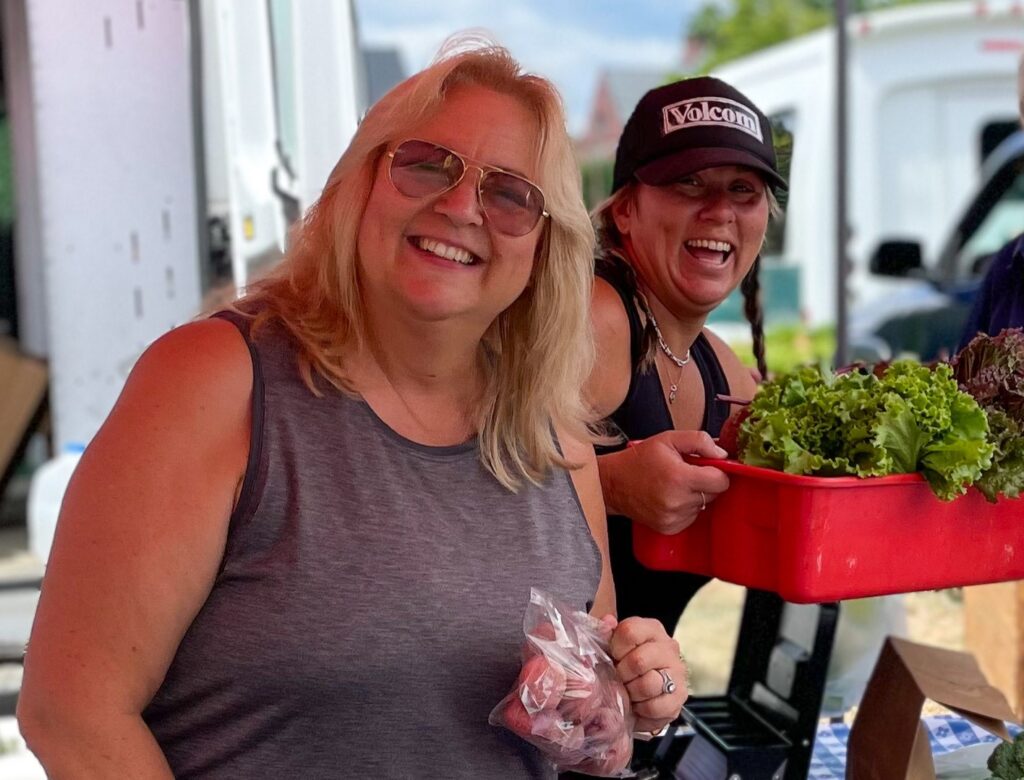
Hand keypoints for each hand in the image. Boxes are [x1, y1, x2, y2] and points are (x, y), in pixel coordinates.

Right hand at [600, 430, 728, 533]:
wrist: (613, 483)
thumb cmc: (640, 460)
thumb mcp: (668, 439)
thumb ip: (699, 441)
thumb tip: (723, 454)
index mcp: (680, 477)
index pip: (721, 481)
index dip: (717, 472)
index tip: (707, 467)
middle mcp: (678, 501)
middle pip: (714, 494)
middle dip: (705, 482)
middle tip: (686, 473)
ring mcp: (673, 517)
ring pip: (703, 506)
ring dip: (694, 495)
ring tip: (674, 485)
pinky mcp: (669, 528)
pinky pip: (691, 517)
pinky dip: (685, 507)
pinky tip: (670, 497)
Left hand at [606, 616, 687, 734]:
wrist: (637, 696)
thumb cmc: (622, 666)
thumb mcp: (609, 646)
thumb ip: (604, 631)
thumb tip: (607, 620)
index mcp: (651, 629)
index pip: (630, 631)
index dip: (615, 648)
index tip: (613, 657)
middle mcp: (668, 647)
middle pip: (639, 660)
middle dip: (622, 674)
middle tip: (619, 678)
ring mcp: (678, 672)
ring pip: (648, 684)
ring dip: (631, 693)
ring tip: (628, 692)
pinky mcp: (680, 697)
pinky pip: (655, 706)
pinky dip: (641, 709)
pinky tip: (639, 704)